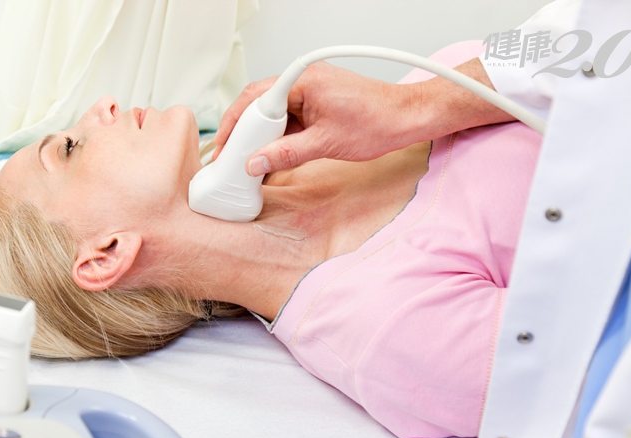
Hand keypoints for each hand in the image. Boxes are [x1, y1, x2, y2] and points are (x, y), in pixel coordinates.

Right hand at [213, 61, 424, 175]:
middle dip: (243, 132)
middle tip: (230, 156)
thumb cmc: (377, 123)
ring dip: (261, 137)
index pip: (254, 99)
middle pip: (258, 105)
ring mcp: (309, 92)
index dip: (234, 125)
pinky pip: (288, 119)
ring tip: (248, 161)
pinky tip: (271, 157)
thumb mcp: (325, 145)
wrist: (407, 119)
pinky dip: (278, 138)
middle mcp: (303, 81)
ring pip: (272, 114)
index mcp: (302, 82)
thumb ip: (286, 154)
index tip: (224, 147)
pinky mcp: (316, 104)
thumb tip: (256, 163)